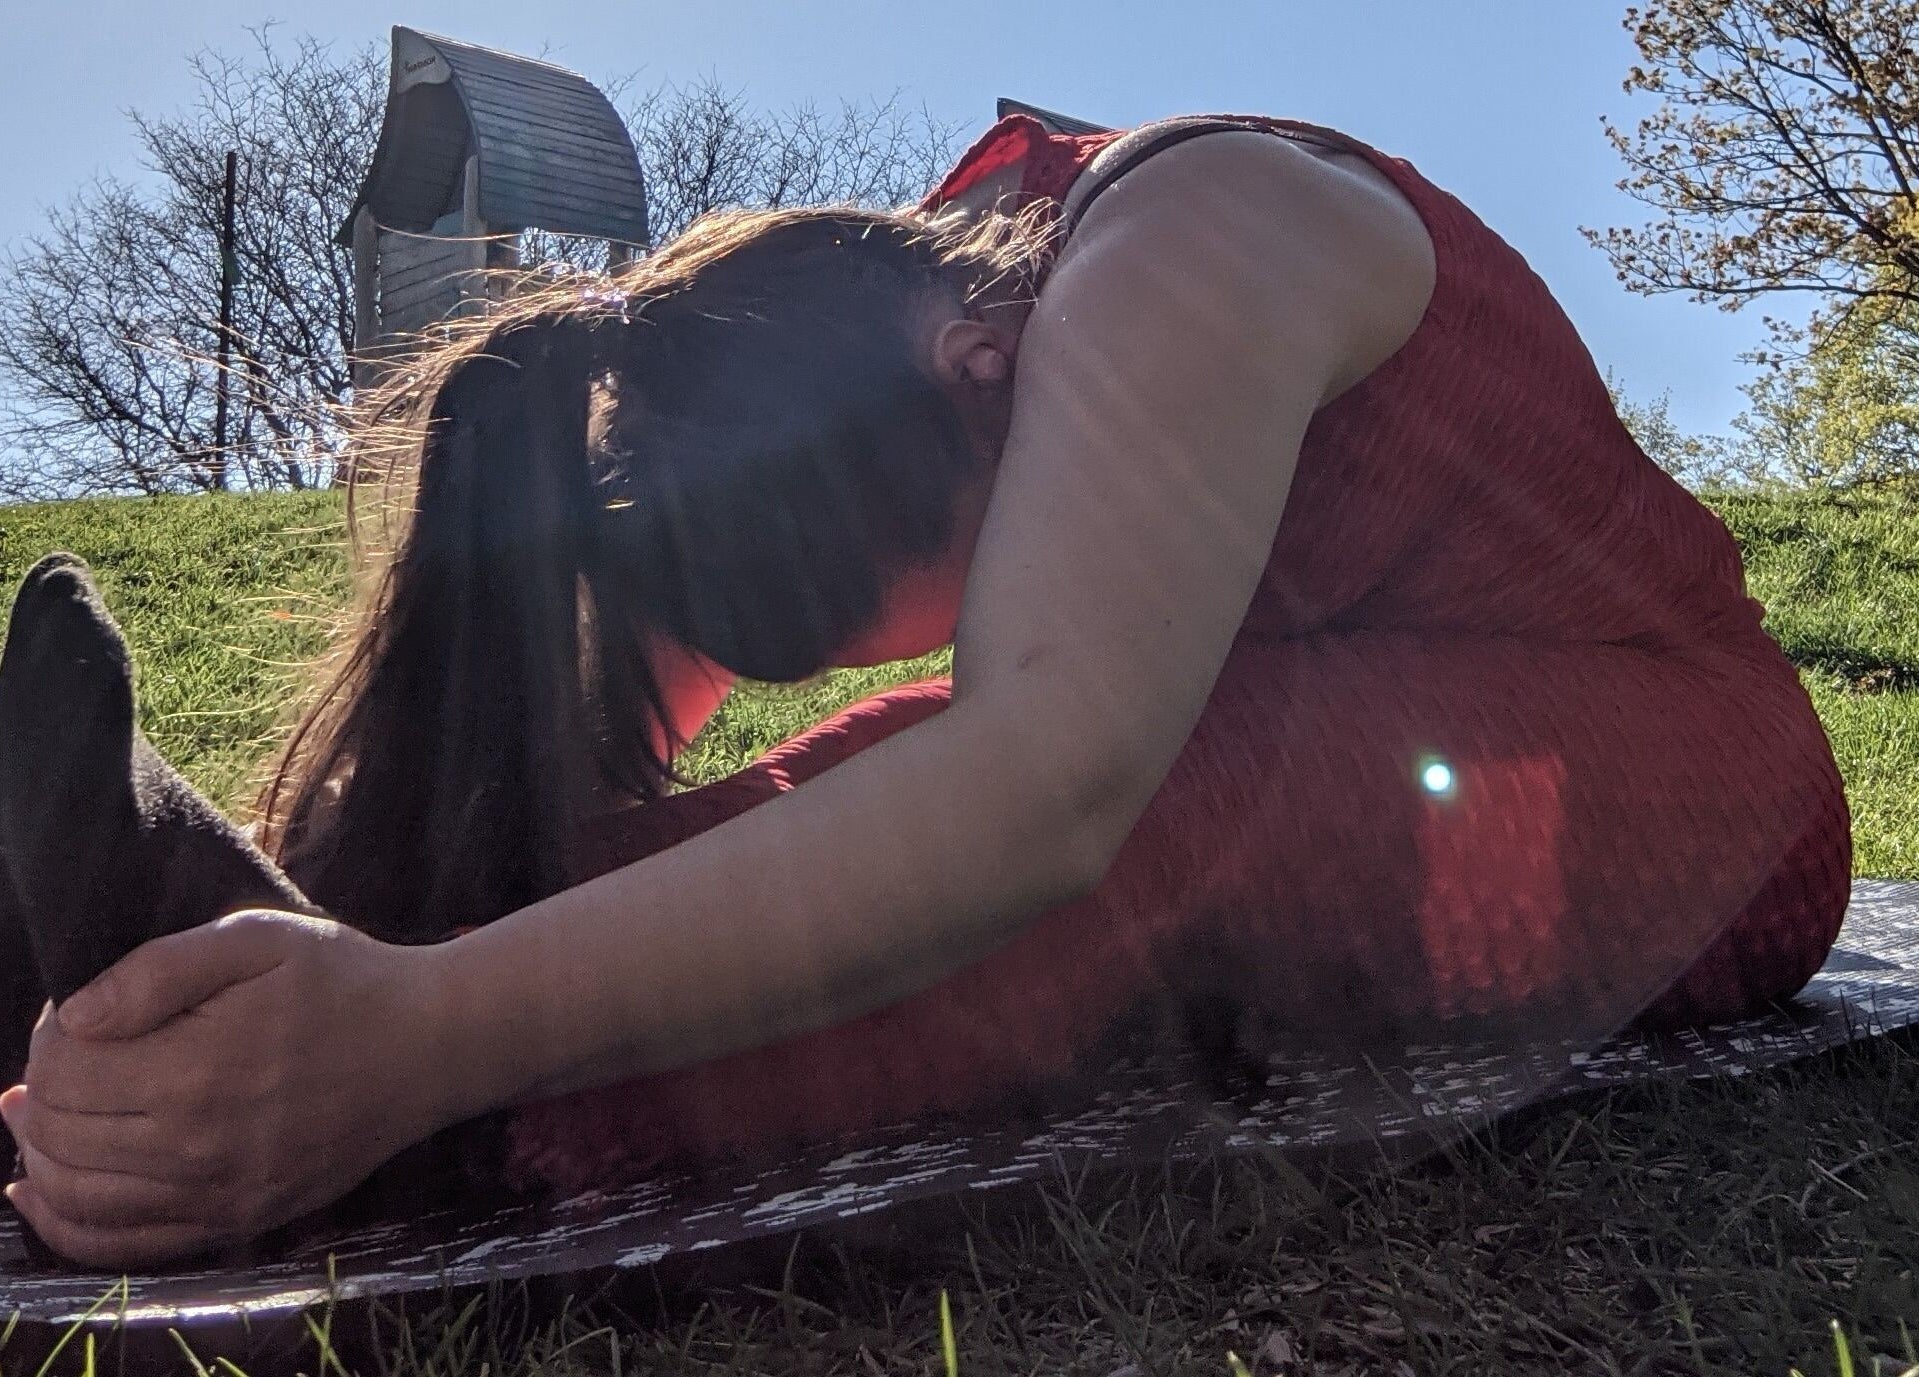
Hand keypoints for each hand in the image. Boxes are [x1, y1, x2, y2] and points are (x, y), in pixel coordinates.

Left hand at [1, 910, 453, 1267]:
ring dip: (39, 1153)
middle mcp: (198, 1146)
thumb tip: (75, 1015)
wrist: (429, 1047)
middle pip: (61, 1133)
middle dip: (39, 1091)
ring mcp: (218, 1194)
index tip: (74, 1014)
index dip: (49, 1037)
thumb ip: (160, 967)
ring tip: (38, 1114)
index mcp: (198, 1069)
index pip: (64, 1071)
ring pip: (77, 1194)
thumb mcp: (260, 939)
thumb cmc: (346, 982)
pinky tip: (40, 1190)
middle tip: (64, 1055)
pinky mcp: (236, 1221)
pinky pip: (121, 1244)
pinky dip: (64, 1224)